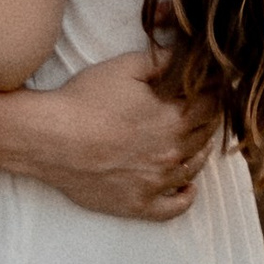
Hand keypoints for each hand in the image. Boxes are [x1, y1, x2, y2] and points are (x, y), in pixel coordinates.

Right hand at [15, 50, 215, 220]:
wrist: (49, 139)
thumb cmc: (84, 101)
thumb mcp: (125, 67)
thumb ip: (162, 61)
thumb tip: (188, 55)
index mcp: (174, 119)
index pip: (211, 106)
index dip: (214, 95)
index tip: (210, 89)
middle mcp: (171, 154)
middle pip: (205, 137)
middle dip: (208, 122)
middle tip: (204, 112)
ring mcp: (156, 183)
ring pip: (193, 169)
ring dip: (200, 154)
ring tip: (196, 143)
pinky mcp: (137, 204)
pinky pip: (173, 208)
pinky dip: (185, 197)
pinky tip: (187, 188)